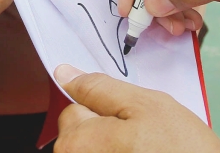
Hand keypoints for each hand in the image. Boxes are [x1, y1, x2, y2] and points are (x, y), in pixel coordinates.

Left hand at [54, 66, 219, 152]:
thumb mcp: (146, 106)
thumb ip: (100, 88)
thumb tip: (65, 73)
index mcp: (76, 143)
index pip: (74, 109)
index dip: (105, 107)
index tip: (131, 117)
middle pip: (83, 134)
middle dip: (111, 129)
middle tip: (147, 137)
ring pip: (100, 149)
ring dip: (120, 147)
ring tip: (153, 152)